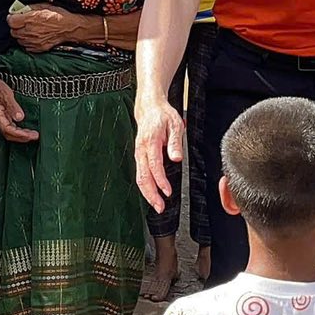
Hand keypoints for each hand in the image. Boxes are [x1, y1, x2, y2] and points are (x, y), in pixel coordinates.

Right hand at [0, 66, 34, 142]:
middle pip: (9, 135)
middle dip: (22, 137)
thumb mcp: (6, 94)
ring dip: (21, 135)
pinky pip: (9, 128)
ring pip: (9, 133)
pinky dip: (18, 131)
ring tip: (32, 135)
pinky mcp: (0, 117)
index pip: (8, 130)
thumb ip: (13, 106)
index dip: (20, 135)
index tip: (31, 135)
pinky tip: (24, 130)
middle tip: (35, 136)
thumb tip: (20, 117)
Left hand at [8, 4, 79, 52]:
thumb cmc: (59, 15)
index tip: (15, 16)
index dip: (12, 18)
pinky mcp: (38, 48)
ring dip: (21, 35)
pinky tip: (33, 36)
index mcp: (30, 19)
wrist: (70, 27)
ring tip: (29, 30)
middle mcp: (30, 31)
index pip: (10, 21)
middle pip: (13, 32)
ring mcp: (33, 41)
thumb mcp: (43, 5)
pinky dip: (27, 42)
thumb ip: (29, 8)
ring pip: (19, 40)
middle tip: (22, 23)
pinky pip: (26, 46)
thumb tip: (19, 9)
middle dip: (16, 27)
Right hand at [134, 93, 184, 212]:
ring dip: (147, 193)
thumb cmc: (163, 115)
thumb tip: (176, 158)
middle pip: (143, 176)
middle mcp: (141, 149)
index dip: (160, 181)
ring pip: (139, 177)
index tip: (168, 192)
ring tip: (157, 205)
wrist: (149, 107)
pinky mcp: (139, 155)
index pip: (154, 166)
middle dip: (151, 194)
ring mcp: (138, 153)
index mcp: (150, 141)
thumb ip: (175, 142)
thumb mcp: (175, 124)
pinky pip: (140, 173)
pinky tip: (152, 194)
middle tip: (160, 207)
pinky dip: (145, 186)